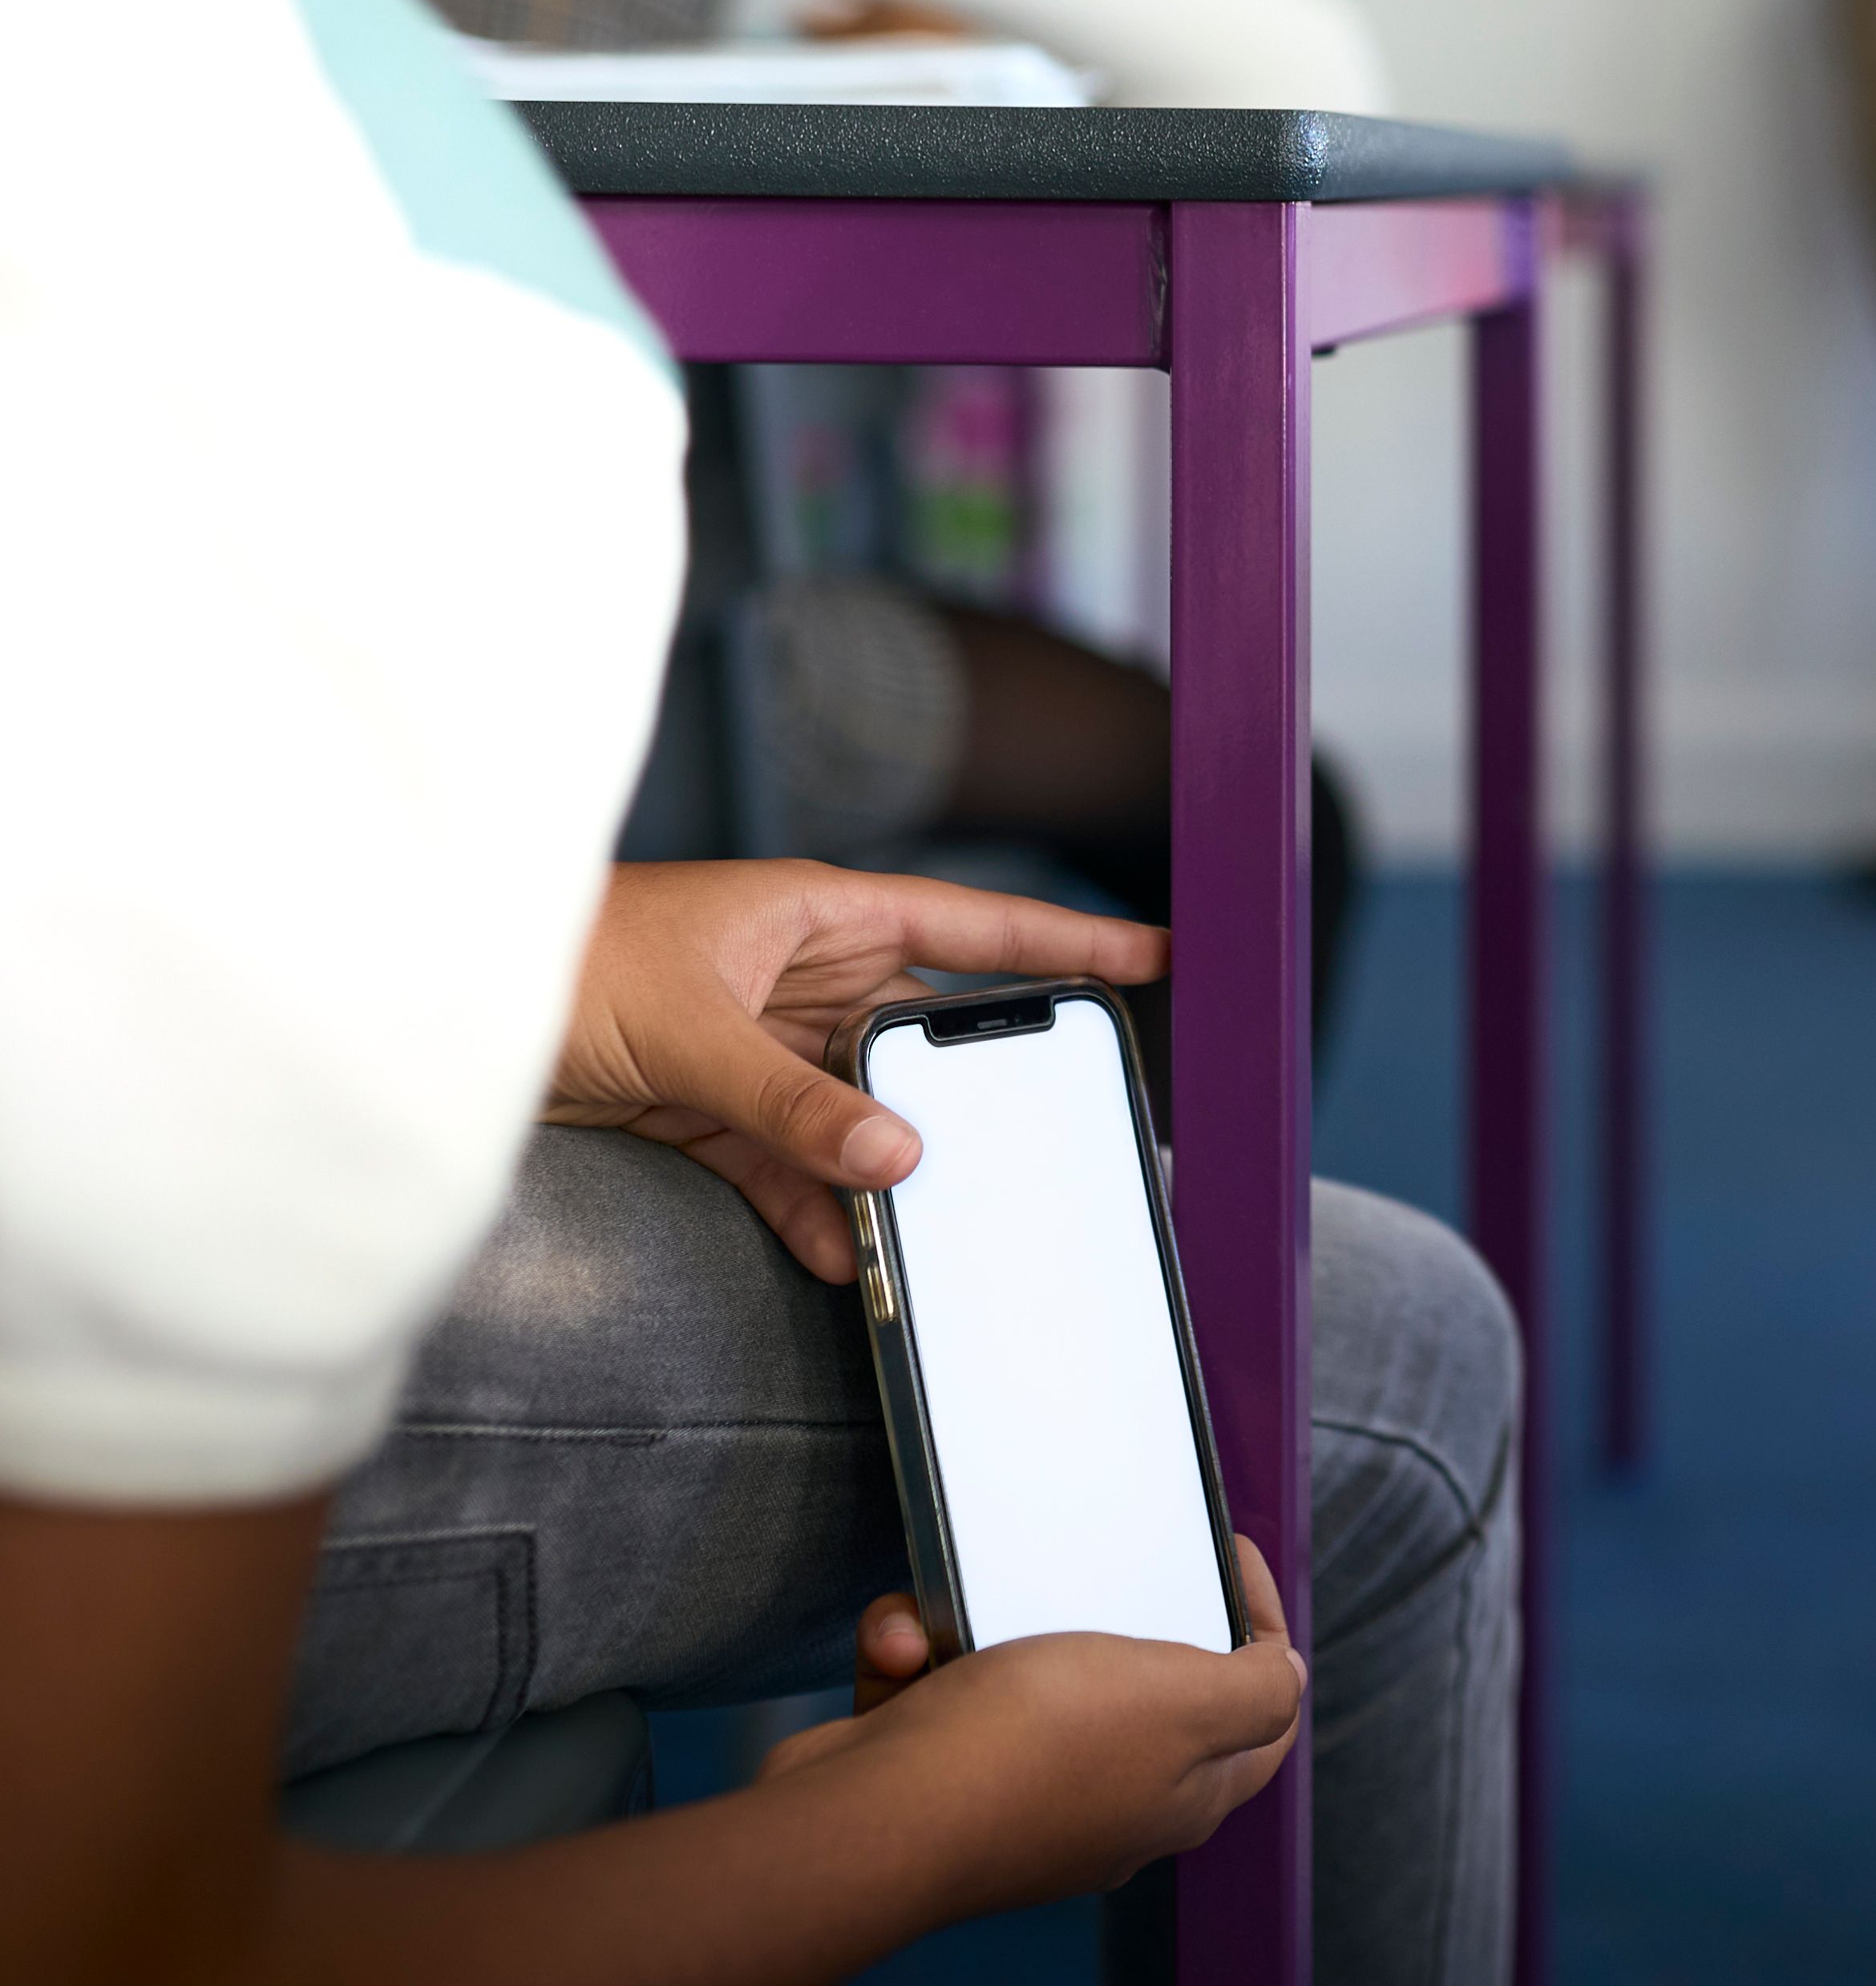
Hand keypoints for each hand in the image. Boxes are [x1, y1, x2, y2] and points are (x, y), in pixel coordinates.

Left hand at [545, 861, 1165, 1280]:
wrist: (427, 1014)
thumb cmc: (553, 967)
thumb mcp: (688, 1030)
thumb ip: (797, 1100)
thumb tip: (900, 1160)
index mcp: (815, 913)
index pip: (972, 924)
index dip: (1066, 943)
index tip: (1153, 959)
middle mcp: (799, 976)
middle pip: (923, 1035)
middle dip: (976, 1093)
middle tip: (1047, 1139)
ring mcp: (756, 1045)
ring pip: (858, 1112)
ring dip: (888, 1172)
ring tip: (939, 1229)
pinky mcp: (707, 1108)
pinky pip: (788, 1164)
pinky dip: (814, 1211)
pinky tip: (846, 1258)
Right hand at [757, 1540, 1298, 1904]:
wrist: (870, 1820)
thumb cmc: (1033, 1752)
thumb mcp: (1186, 1701)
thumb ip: (1257, 1692)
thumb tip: (1290, 1679)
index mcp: (1183, 1793)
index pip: (1261, 1716)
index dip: (1260, 1627)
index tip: (1222, 1553)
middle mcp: (1104, 1800)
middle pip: (1139, 1682)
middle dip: (1104, 1604)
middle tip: (1091, 1557)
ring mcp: (1015, 1789)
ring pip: (1018, 1666)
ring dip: (987, 1614)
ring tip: (971, 1597)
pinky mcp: (932, 1770)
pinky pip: (936, 1681)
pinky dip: (918, 1649)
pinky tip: (910, 1646)